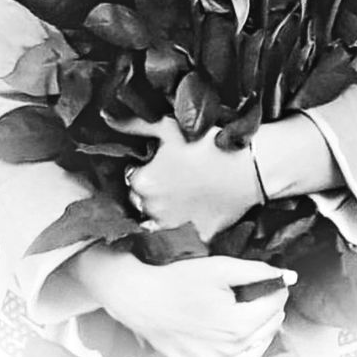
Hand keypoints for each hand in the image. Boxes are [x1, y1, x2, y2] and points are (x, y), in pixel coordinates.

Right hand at [69, 245, 296, 356]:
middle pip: (269, 327)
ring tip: (258, 308)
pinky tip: (241, 330)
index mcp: (237, 325)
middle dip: (272, 305)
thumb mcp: (221, 267)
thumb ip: (257, 271)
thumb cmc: (178, 281)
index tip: (275, 277)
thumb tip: (286, 275)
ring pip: (257, 348)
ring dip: (263, 327)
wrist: (143, 300)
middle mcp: (230, 350)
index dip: (278, 286)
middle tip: (266, 289)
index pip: (275, 305)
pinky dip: (247, 346)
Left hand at [112, 115, 262, 240]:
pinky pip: (186, 235)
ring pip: (160, 220)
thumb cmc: (207, 142)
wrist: (251, 165)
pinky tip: (199, 208)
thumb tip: (106, 118)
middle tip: (175, 174)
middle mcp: (153, 210)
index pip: (132, 178)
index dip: (145, 168)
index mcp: (143, 184)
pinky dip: (188, 224)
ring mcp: (176, 227)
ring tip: (186, 191)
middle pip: (143, 201)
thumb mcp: (167, 126)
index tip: (161, 161)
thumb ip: (134, 124)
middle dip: (153, 190)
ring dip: (166, 209)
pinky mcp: (198, 237)